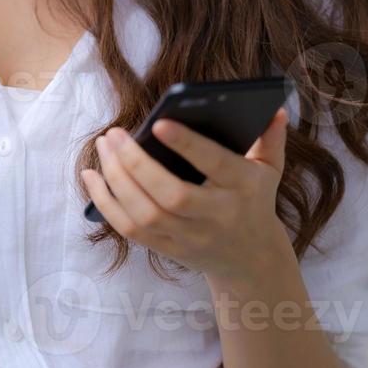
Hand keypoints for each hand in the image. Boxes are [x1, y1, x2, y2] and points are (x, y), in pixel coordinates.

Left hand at [79, 108, 293, 282]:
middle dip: (136, 163)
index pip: (215, 166)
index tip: (159, 122)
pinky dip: (106, 203)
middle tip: (114, 133)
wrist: (252, 261)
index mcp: (243, 188)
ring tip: (103, 147)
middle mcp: (216, 216)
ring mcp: (190, 237)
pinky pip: (131, 230)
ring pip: (145, 214)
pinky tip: (91, 176)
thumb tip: (275, 106)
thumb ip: (270, 138)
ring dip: (116, 180)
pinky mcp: (169, 249)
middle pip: (171, 195)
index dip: (187, 145)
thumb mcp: (270, 170)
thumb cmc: (253, 201)